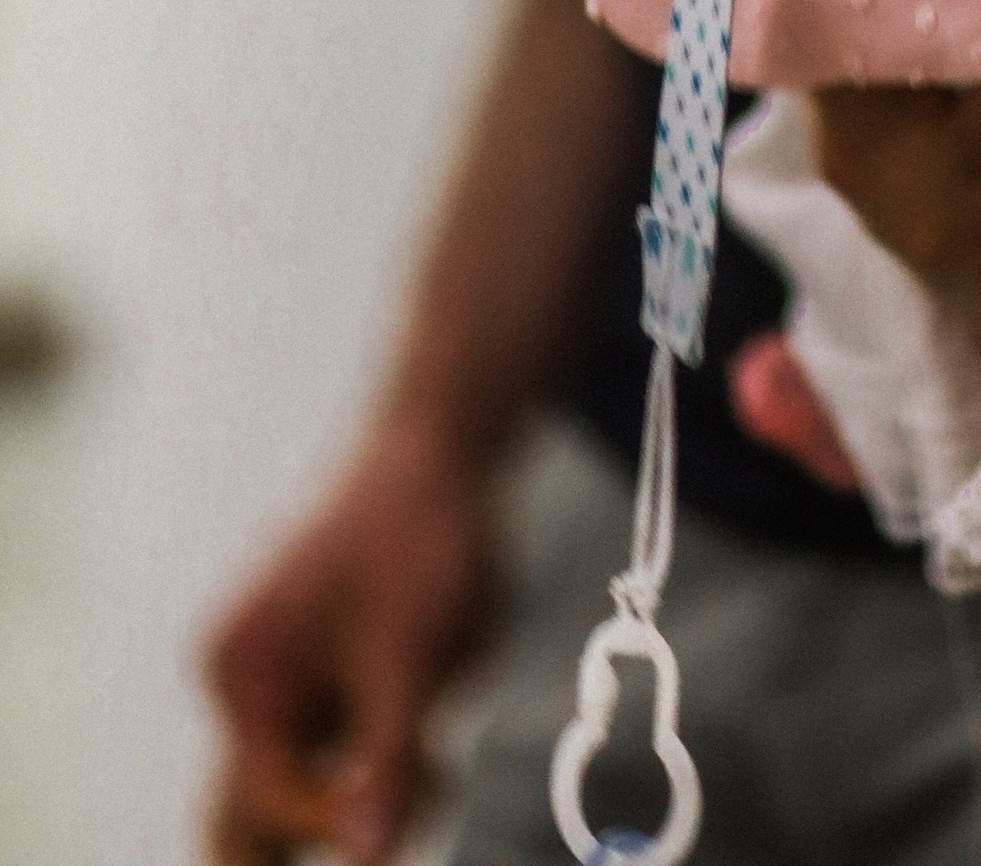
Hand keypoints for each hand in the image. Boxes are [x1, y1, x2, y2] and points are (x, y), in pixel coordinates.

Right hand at [200, 412, 498, 864]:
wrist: (437, 457)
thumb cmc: (424, 540)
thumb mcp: (417, 653)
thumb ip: (387, 758)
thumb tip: (367, 857)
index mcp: (248, 674)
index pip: (273, 800)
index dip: (337, 823)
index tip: (419, 796)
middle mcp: (241, 683)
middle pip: (244, 816)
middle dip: (312, 832)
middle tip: (385, 819)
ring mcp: (269, 682)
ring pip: (295, 787)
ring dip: (356, 792)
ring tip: (432, 754)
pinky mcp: (302, 677)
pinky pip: (325, 750)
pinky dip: (372, 754)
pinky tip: (422, 709)